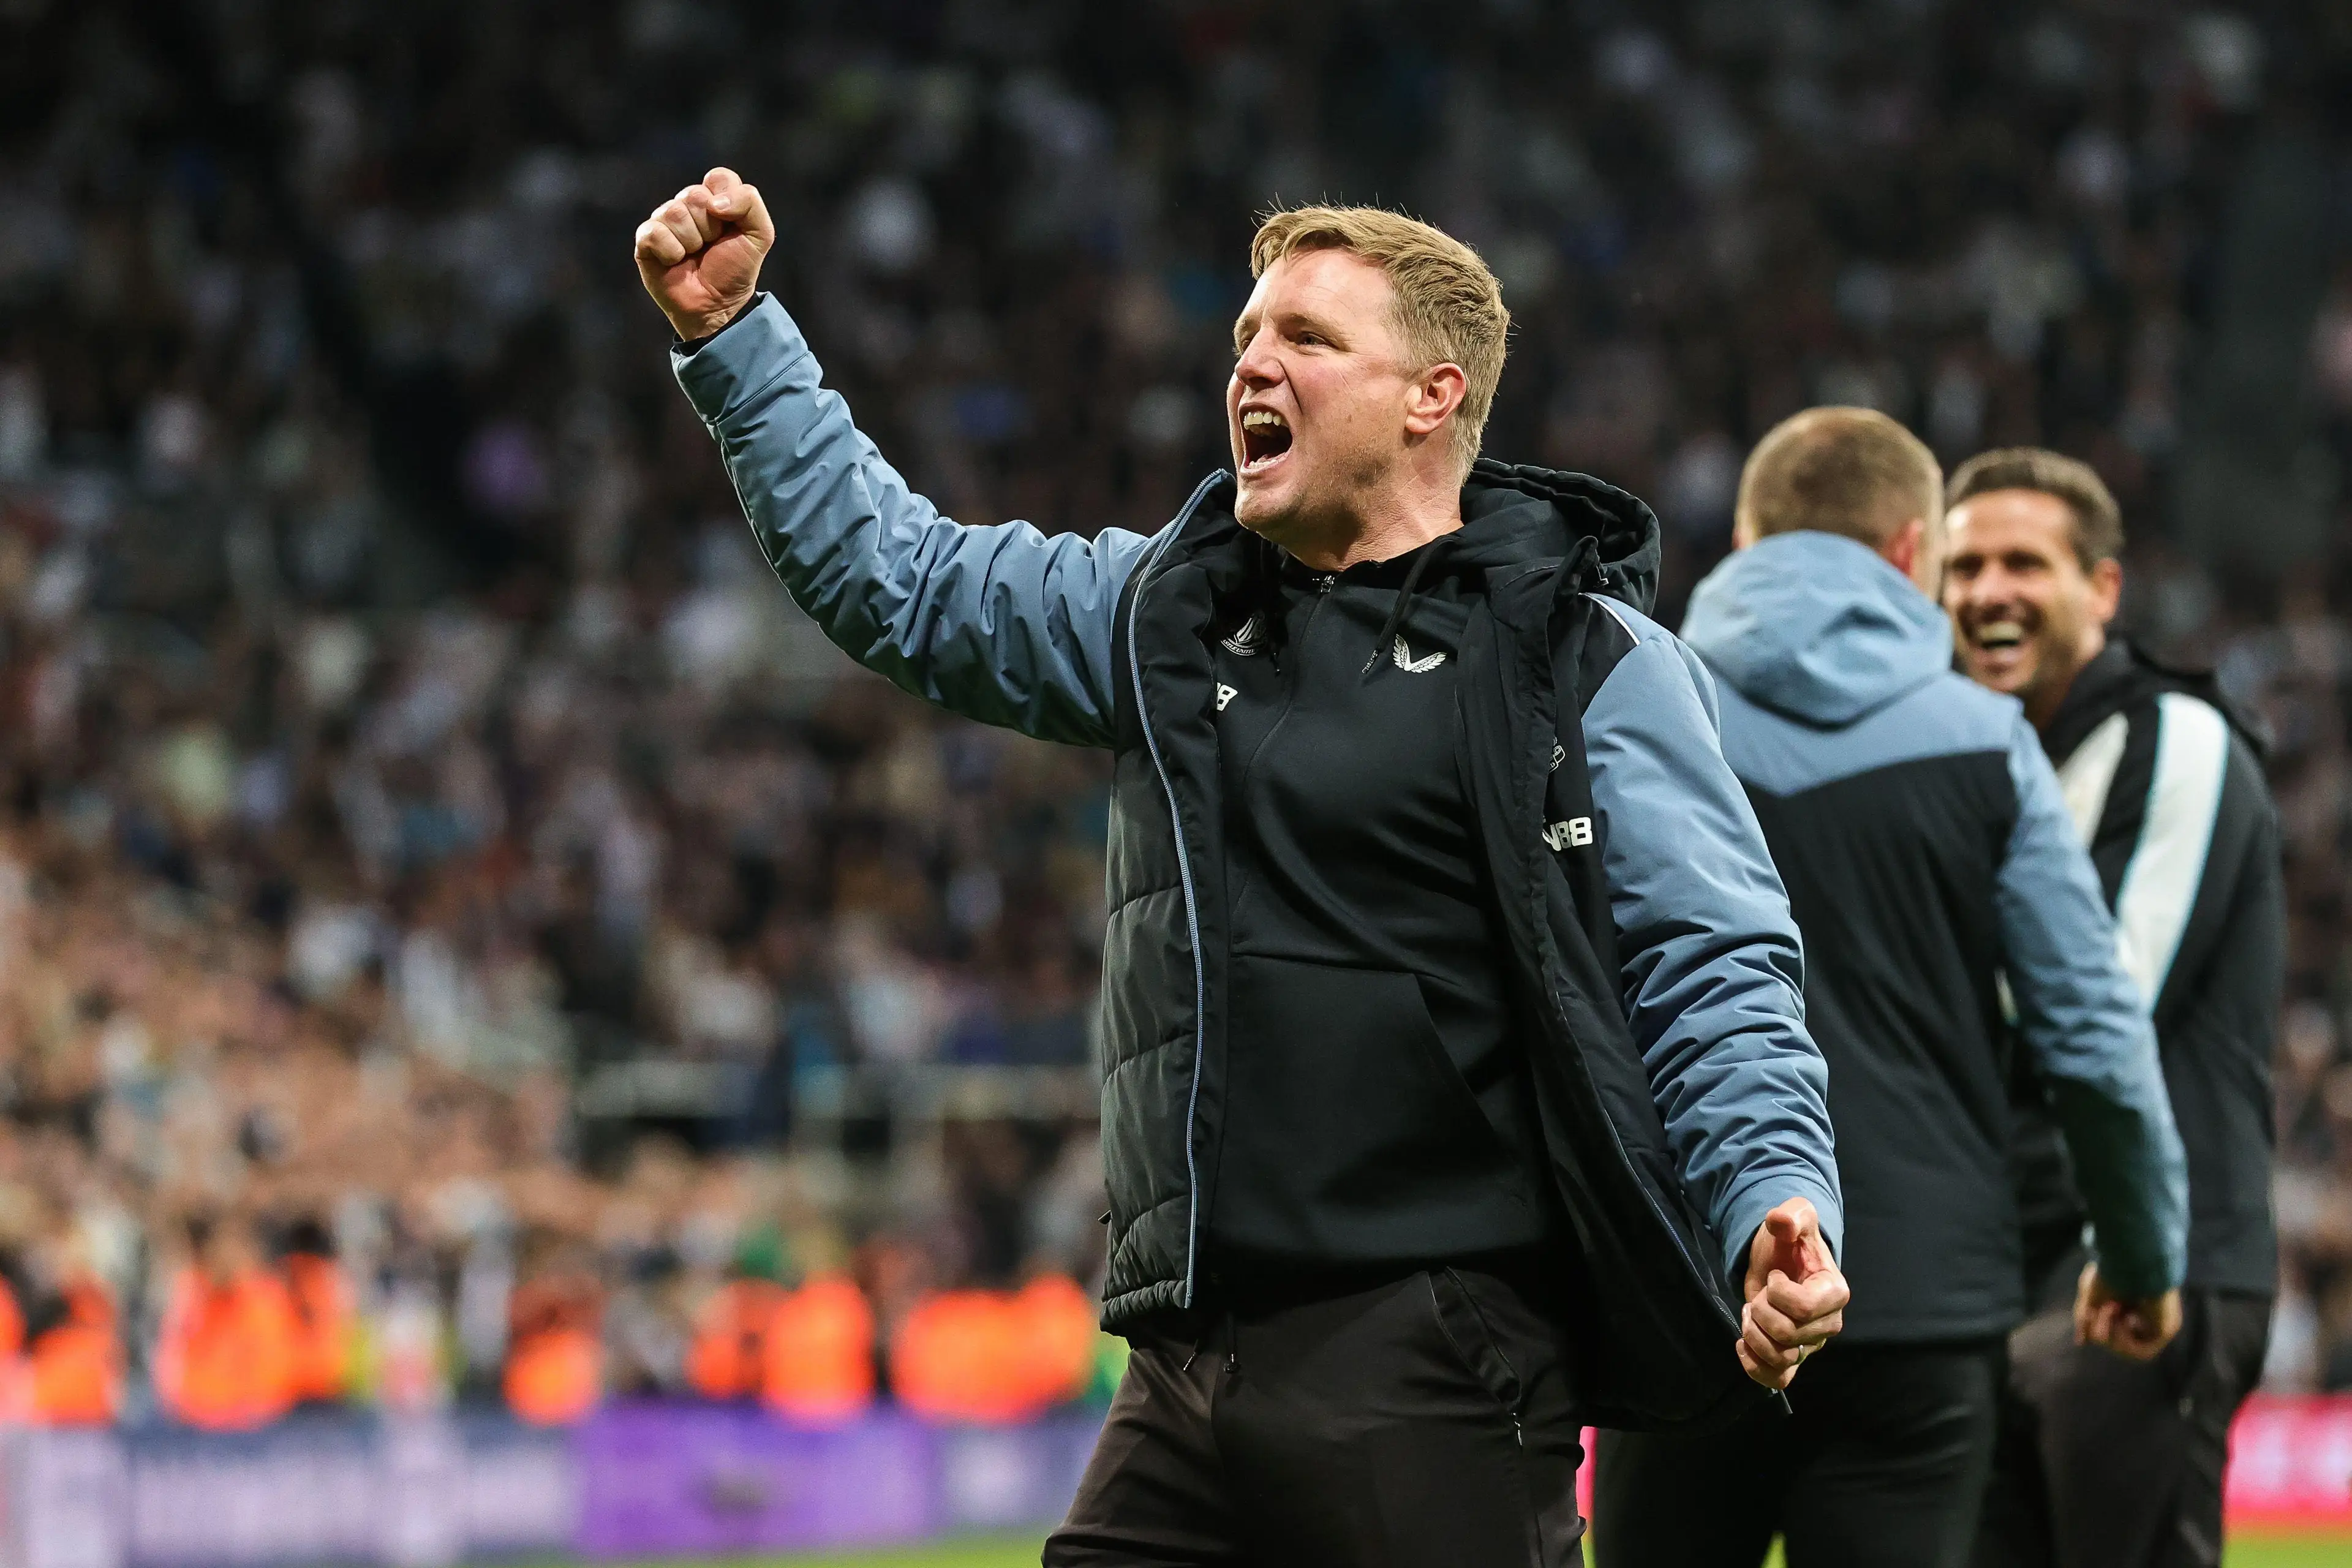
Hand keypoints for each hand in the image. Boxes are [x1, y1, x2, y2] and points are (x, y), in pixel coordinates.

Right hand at [634, 166, 774, 340]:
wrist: (718, 306)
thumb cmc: (736, 270)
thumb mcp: (760, 235)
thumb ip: (749, 203)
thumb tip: (714, 202)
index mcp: (714, 199)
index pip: (718, 177)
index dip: (728, 202)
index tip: (731, 226)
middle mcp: (687, 205)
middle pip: (695, 195)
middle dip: (710, 227)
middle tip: (711, 246)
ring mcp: (664, 221)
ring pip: (675, 212)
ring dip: (692, 241)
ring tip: (694, 256)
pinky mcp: (646, 240)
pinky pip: (655, 231)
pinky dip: (670, 251)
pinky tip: (675, 262)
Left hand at [1736, 1196, 1848, 1390]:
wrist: (1778, 1263)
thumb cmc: (1789, 1244)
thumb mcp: (1793, 1218)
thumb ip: (1791, 1215)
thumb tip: (1780, 1221)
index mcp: (1835, 1293)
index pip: (1802, 1308)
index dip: (1777, 1292)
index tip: (1774, 1277)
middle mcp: (1828, 1324)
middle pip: (1788, 1335)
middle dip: (1761, 1311)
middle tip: (1759, 1295)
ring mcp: (1811, 1345)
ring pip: (1781, 1359)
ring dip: (1754, 1336)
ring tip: (1751, 1314)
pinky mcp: (1793, 1358)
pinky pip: (1778, 1379)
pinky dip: (1755, 1368)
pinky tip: (1742, 1344)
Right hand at [2072, 1264, 2180, 1360]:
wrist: (2131, 1260)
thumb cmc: (2109, 1272)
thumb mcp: (2089, 1298)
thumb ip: (2084, 1321)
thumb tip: (2080, 1342)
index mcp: (2129, 1305)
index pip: (2112, 1330)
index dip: (2097, 1329)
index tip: (2089, 1315)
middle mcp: (2145, 1315)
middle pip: (2119, 1341)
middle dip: (2101, 1331)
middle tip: (2096, 1312)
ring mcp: (2157, 1323)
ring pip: (2130, 1348)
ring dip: (2111, 1335)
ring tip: (2109, 1310)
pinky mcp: (2165, 1328)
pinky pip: (2144, 1351)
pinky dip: (2125, 1342)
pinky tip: (2121, 1322)